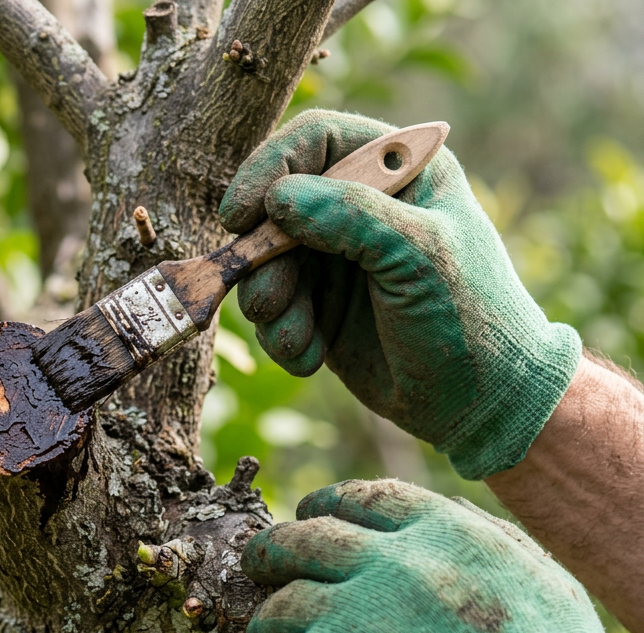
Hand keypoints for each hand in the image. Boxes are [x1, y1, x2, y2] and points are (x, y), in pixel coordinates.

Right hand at [218, 110, 579, 478]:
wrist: (479, 404)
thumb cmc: (470, 319)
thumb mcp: (421, 256)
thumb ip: (351, 217)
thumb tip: (277, 199)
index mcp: (399, 172)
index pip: (317, 139)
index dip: (270, 166)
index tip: (241, 215)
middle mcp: (361, 206)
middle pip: (274, 203)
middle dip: (262, 256)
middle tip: (268, 299)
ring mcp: (335, 257)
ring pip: (263, 260)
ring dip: (269, 303)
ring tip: (298, 339)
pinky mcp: (319, 304)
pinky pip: (271, 307)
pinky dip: (280, 334)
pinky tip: (311, 356)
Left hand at [229, 479, 643, 632]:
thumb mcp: (544, 585)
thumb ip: (489, 541)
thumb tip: (450, 512)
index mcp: (447, 535)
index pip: (368, 498)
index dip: (330, 504)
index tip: (311, 512)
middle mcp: (392, 563)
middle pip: (307, 540)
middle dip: (276, 549)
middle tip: (262, 561)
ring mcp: (353, 615)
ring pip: (281, 604)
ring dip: (268, 619)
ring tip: (265, 631)